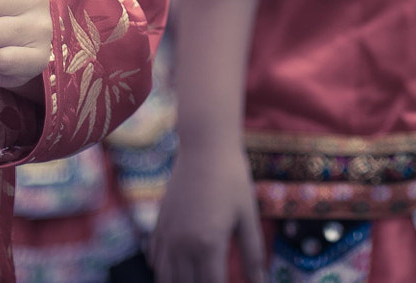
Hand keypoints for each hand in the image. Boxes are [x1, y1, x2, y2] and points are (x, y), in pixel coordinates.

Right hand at [149, 141, 265, 282]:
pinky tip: (178, 270)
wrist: (204, 147)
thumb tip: (260, 282)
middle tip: (213, 279)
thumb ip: (252, 253)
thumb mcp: (248, 216)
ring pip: (165, 278)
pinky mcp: (159, 225)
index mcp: (208, 245)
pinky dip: (164, 271)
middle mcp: (182, 245)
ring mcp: (167, 236)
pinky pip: (155, 259)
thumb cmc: (231, 179)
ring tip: (196, 279)